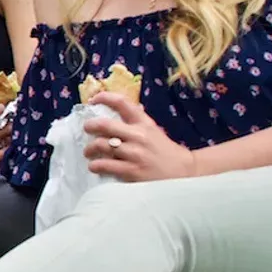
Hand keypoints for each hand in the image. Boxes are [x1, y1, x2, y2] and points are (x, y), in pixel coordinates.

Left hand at [83, 93, 197, 181]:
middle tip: (86, 129)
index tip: (92, 100)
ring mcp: (134, 154)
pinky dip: (95, 166)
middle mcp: (138, 136)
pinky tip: (95, 166)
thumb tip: (113, 114)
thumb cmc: (165, 152)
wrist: (185, 173)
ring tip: (89, 152)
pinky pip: (105, 165)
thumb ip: (136, 124)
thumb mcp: (153, 132)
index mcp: (144, 123)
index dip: (104, 98)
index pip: (122, 103)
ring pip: (100, 145)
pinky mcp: (132, 171)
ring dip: (89, 149)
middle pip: (104, 125)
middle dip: (89, 126)